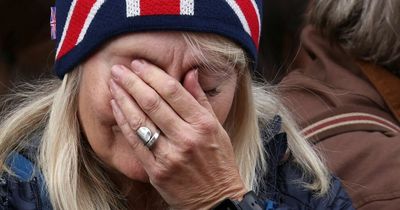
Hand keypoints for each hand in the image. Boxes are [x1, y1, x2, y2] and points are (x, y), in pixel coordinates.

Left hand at [109, 59, 246, 208]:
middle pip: (153, 102)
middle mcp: (187, 138)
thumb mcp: (218, 128)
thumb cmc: (218, 161)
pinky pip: (136, 142)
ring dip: (123, 99)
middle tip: (118, 69)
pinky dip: (124, 122)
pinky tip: (117, 107)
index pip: (173, 91)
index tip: (138, 64)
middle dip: (132, 82)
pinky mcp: (156, 170)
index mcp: (203, 124)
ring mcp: (170, 155)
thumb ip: (201, 99)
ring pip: (140, 120)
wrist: (215, 199)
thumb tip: (191, 72)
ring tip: (113, 84)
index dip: (152, 74)